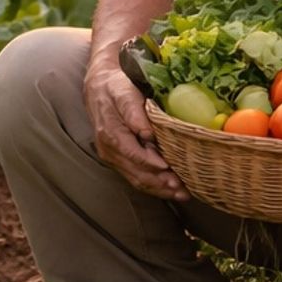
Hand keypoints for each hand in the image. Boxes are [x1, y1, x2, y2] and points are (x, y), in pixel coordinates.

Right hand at [83, 61, 189, 201]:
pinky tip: (169, 189)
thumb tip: (146, 133)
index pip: (133, 155)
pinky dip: (153, 185)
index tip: (170, 169)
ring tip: (181, 194)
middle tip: (182, 190)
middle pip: (136, 172)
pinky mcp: (119, 159)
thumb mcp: (125, 93)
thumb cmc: (116, 88)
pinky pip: (135, 176)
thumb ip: (134, 113)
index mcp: (111, 134)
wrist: (100, 87)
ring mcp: (113, 157)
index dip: (151, 164)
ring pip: (136, 179)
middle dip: (160, 184)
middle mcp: (110, 150)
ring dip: (159, 189)